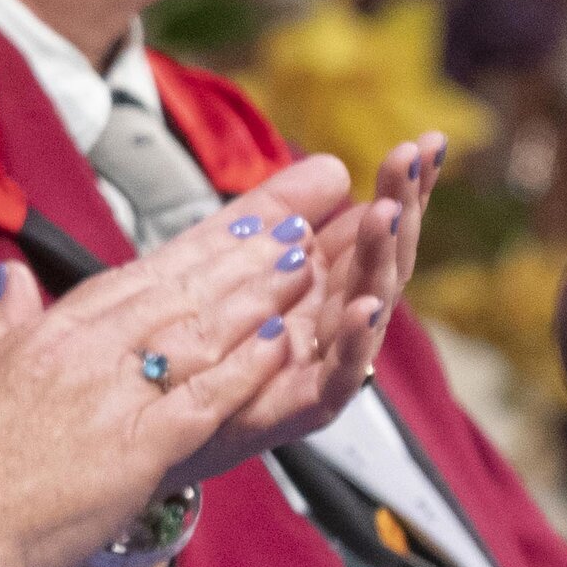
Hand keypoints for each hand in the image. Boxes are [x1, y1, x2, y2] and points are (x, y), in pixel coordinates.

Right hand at [0, 168, 358, 566]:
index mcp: (41, 337)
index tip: (237, 221)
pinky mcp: (129, 452)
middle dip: (240, 253)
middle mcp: (78, 355)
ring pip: (196, 333)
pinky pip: (200, 400)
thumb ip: (1, 326)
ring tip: (305, 261)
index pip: (132, 277)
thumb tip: (10, 277)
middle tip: (296, 219)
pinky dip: (244, 368)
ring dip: (257, 296)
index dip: (192, 248)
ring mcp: (105, 400)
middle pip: (175, 291)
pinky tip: (282, 341)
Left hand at [160, 141, 431, 488]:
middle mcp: (327, 321)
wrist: (140, 425)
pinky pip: (337, 376)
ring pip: (365, 309)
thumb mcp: (225, 259)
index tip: (426, 141)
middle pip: (378, 259)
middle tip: (416, 157)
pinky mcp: (297, 408)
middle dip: (401, 207)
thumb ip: (273, 213)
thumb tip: (334, 166)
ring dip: (381, 261)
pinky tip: (365, 303)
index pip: (371, 227)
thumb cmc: (190, 342)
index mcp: (315, 282)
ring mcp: (319, 365)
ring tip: (389, 213)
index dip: (400, 188)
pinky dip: (354, 340)